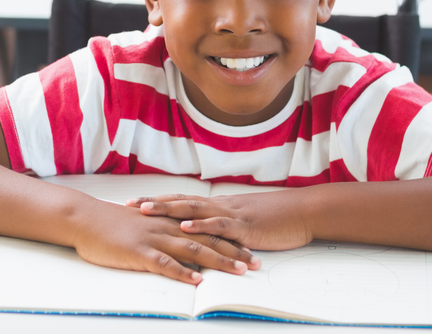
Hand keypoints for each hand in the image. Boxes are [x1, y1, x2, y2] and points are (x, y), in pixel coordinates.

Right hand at [70, 199, 260, 284]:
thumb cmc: (112, 224)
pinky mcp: (139, 251)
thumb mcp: (143, 224)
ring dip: (218, 261)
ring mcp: (153, 238)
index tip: (251, 250)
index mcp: (169, 221)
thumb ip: (163, 231)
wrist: (85, 219)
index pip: (205, 230)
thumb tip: (181, 243)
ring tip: (239, 271)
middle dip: (234, 251)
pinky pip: (164, 262)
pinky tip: (197, 280)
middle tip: (256, 263)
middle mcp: (167, 227)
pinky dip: (182, 272)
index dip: (230, 240)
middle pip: (206, 239)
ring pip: (192, 250)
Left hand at [129, 191, 312, 252]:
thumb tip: (207, 231)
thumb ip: (224, 225)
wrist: (303, 211)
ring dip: (168, 209)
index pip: (183, 200)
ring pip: (194, 208)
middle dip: (153, 203)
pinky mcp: (245, 226)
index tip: (134, 202)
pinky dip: (201, 225)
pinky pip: (219, 224)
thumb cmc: (275, 218)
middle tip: (128, 205)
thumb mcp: (244, 221)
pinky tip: (185, 227)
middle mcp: (220, 205)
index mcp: (219, 205)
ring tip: (146, 210)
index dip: (158, 200)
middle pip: (181, 201)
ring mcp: (231, 214)